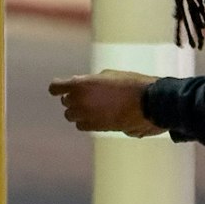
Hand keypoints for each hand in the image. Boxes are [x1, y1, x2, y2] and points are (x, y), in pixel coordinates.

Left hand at [48, 70, 164, 136]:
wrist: (148, 103)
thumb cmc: (131, 84)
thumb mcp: (109, 75)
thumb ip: (91, 81)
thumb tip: (82, 86)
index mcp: (81, 85)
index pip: (56, 87)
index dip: (58, 87)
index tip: (60, 88)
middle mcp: (79, 102)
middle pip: (66, 102)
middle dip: (73, 98)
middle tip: (87, 95)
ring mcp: (87, 116)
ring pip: (71, 116)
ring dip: (78, 111)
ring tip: (92, 107)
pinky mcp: (96, 128)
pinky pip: (82, 126)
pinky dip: (86, 121)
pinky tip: (97, 116)